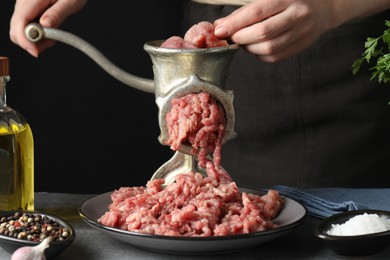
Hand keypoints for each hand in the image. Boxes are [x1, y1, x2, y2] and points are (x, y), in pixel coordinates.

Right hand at [9, 0, 86, 56]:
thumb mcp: (70, 2)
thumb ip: (57, 14)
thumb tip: (45, 27)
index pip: (19, 23)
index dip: (25, 41)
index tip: (36, 52)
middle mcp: (23, 2)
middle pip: (15, 30)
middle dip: (30, 43)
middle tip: (51, 43)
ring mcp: (24, 5)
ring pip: (19, 30)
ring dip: (34, 40)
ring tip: (53, 35)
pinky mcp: (28, 9)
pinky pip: (26, 25)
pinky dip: (36, 33)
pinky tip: (49, 31)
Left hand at [214, 0, 389, 61]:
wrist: (324, 6)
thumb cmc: (290, 0)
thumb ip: (246, 10)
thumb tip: (221, 24)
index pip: (256, 12)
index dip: (235, 23)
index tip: (219, 30)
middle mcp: (297, 14)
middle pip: (263, 33)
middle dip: (241, 37)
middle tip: (231, 37)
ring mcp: (302, 32)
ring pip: (269, 48)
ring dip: (249, 48)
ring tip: (243, 42)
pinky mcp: (302, 45)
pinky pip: (276, 57)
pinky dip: (260, 55)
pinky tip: (256, 48)